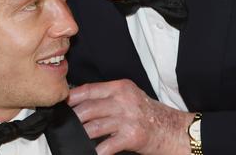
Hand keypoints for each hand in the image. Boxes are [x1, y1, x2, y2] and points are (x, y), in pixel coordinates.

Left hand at [68, 79, 193, 154]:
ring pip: (93, 127)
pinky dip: (96, 151)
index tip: (60, 104)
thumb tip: (81, 102)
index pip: (89, 89)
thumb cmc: (150, 114)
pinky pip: (106, 145)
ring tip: (72, 140)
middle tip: (63, 125)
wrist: (174, 129)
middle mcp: (124, 100)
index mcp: (121, 87)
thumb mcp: (130, 97)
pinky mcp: (132, 136)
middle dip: (72, 119)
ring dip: (80, 136)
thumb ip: (108, 97)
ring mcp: (128, 118)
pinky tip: (90, 153)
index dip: (72, 97)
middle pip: (87, 108)